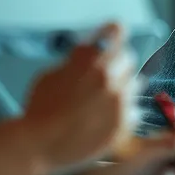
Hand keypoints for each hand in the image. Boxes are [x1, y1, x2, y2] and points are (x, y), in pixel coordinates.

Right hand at [20, 22, 138, 172]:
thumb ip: (75, 62)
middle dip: (117, 63)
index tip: (113, 34)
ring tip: (103, 101)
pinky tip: (106, 119)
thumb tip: (88, 55)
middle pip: (128, 57)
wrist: (39, 144)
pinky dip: (124, 113)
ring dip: (123, 87)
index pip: (115, 30)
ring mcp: (119, 100)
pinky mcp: (124, 123)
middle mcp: (109, 75)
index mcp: (89, 59)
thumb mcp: (51, 73)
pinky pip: (135, 110)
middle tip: (105, 74)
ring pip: (135, 84)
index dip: (112, 32)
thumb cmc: (39, 109)